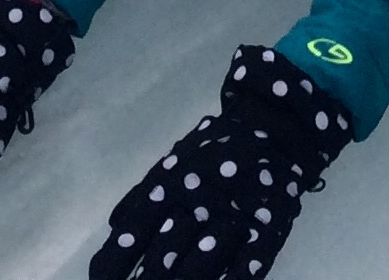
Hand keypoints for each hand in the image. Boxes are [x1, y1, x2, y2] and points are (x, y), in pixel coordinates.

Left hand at [89, 45, 350, 279]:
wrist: (273, 125)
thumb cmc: (215, 151)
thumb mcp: (172, 164)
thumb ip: (142, 196)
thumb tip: (115, 227)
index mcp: (170, 188)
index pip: (135, 230)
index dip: (116, 261)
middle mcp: (196, 204)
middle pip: (165, 256)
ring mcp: (232, 217)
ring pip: (203, 265)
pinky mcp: (265, 227)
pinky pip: (248, 262)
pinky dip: (234, 279)